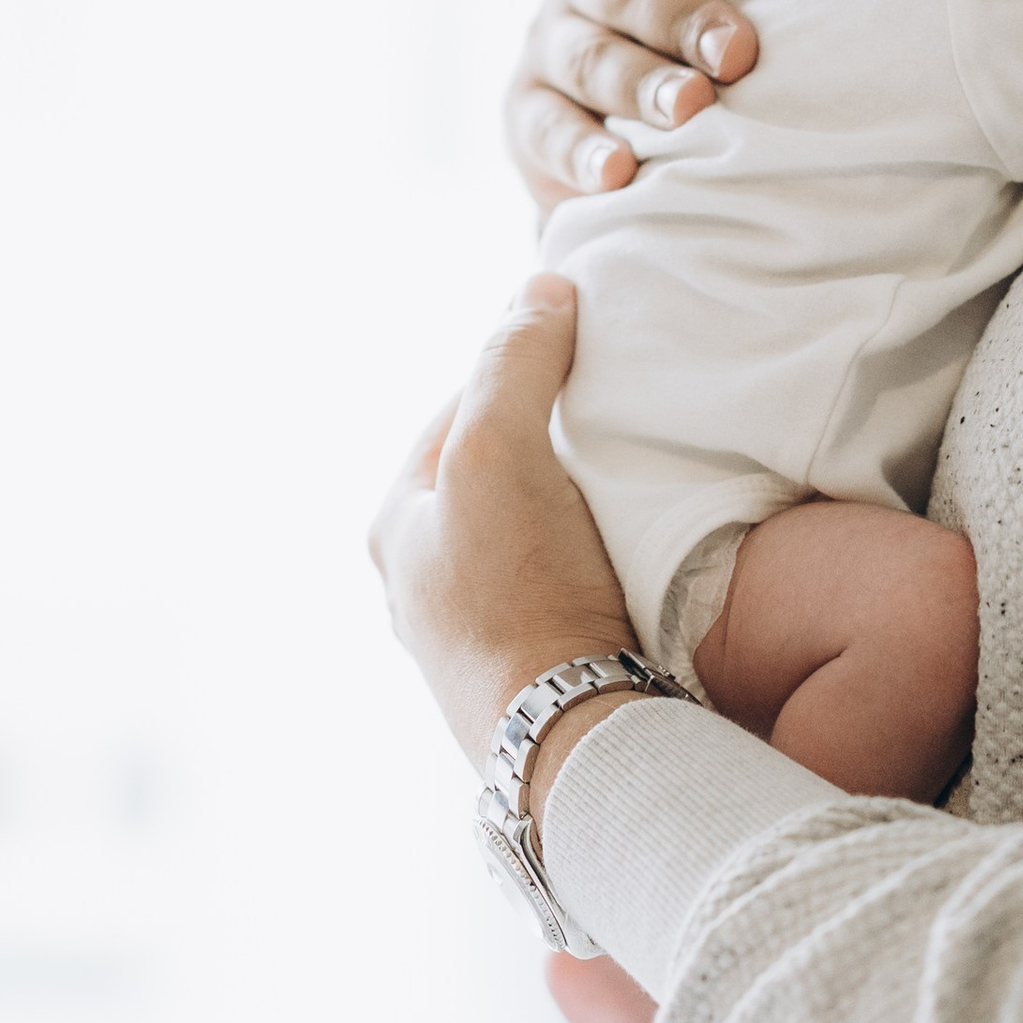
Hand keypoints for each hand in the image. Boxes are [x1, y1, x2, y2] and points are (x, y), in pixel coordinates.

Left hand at [366, 272, 640, 800]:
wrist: (569, 734)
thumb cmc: (518, 590)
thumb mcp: (500, 449)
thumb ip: (514, 360)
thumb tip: (541, 288)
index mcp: (394, 523)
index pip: (462, 407)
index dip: (524, 369)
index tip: (584, 355)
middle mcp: (419, 579)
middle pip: (495, 467)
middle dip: (549, 435)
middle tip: (613, 417)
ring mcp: (471, 629)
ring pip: (528, 524)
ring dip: (573, 497)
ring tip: (628, 480)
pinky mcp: (526, 664)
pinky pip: (556, 577)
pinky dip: (588, 551)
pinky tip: (625, 550)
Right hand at [506, 0, 759, 205]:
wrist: (614, 146)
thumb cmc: (697, 55)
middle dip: (683, 16)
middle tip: (737, 52)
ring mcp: (549, 43)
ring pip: (592, 58)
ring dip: (641, 86)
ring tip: (688, 111)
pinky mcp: (524, 114)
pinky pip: (550, 132)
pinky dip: (585, 154)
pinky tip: (619, 171)